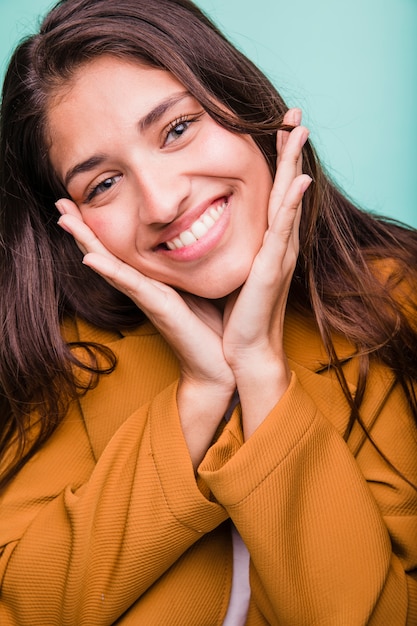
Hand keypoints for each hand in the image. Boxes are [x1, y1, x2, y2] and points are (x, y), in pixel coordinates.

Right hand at [56, 205, 234, 467]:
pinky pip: (131, 285)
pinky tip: (89, 257)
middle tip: (60, 200)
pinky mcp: (158, 308)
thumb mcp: (204, 285)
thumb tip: (205, 234)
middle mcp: (145, 288)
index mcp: (155, 280)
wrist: (223, 364)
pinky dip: (110, 270)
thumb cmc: (215, 326)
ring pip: (110, 264)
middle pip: (107, 253)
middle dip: (83, 228)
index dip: (102, 226)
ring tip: (64, 218)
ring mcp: (148, 298)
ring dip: (86, 241)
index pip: (123, 249)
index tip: (81, 199)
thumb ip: (196, 265)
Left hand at [222, 108, 311, 436]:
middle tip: (295, 114)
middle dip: (290, 150)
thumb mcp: (229, 274)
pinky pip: (282, 231)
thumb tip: (205, 228)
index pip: (272, 193)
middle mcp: (277, 245)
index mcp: (265, 244)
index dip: (276, 161)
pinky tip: (299, 181)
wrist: (241, 353)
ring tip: (299, 130)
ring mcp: (278, 256)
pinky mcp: (271, 270)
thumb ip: (225, 249)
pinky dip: (290, 205)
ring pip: (287, 200)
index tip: (275, 128)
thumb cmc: (235, 316)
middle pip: (286, 188)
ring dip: (294, 164)